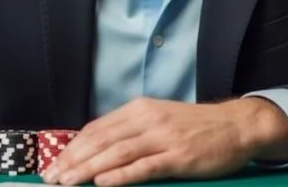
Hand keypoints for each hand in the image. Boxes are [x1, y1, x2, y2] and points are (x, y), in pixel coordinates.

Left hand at [41, 96, 287, 185]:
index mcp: (139, 110)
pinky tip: (103, 182)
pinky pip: (144, 167)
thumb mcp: (159, 119)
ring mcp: (162, 138)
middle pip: (101, 140)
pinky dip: (121, 175)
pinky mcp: (178, 157)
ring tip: (67, 183)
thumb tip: (98, 149)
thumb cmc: (195, 127)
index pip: (96, 128)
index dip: (72, 147)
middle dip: (72, 160)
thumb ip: (131, 131)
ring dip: (88, 169)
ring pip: (117, 153)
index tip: (54, 163)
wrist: (236, 125)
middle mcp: (147, 120)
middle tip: (51, 178)